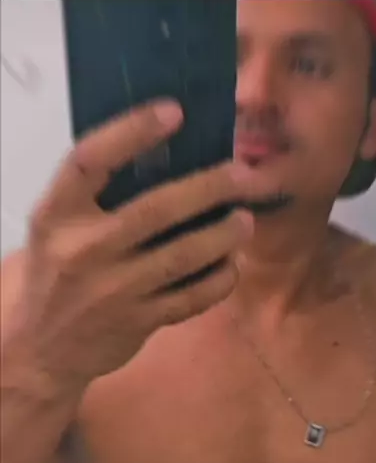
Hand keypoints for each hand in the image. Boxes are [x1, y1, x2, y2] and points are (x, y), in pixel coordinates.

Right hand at [18, 100, 252, 393]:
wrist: (43, 349)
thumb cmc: (56, 274)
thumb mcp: (56, 229)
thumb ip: (95, 198)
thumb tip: (167, 155)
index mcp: (57, 215)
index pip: (91, 160)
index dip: (133, 131)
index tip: (174, 112)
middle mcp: (84, 250)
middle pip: (156, 209)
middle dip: (208, 187)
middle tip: (242, 174)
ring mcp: (113, 290)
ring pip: (183, 256)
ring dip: (223, 235)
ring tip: (245, 219)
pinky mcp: (139, 322)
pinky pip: (192, 298)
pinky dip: (219, 281)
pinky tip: (232, 264)